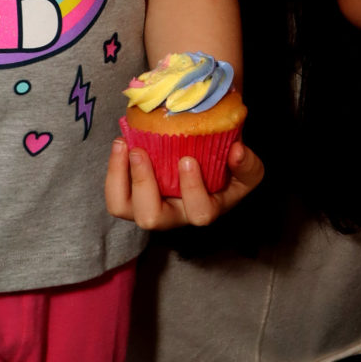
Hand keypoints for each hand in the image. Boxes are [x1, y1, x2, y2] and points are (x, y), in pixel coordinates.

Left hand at [104, 135, 264, 231]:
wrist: (206, 159)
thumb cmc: (226, 168)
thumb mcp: (246, 168)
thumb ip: (247, 164)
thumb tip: (237, 152)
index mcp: (205, 209)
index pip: (199, 213)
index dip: (191, 190)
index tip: (187, 160)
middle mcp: (174, 215)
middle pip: (151, 219)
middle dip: (142, 185)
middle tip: (141, 152)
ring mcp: (148, 207)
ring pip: (123, 208)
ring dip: (119, 177)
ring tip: (124, 145)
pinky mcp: (131, 196)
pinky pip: (114, 192)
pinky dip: (113, 169)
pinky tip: (121, 143)